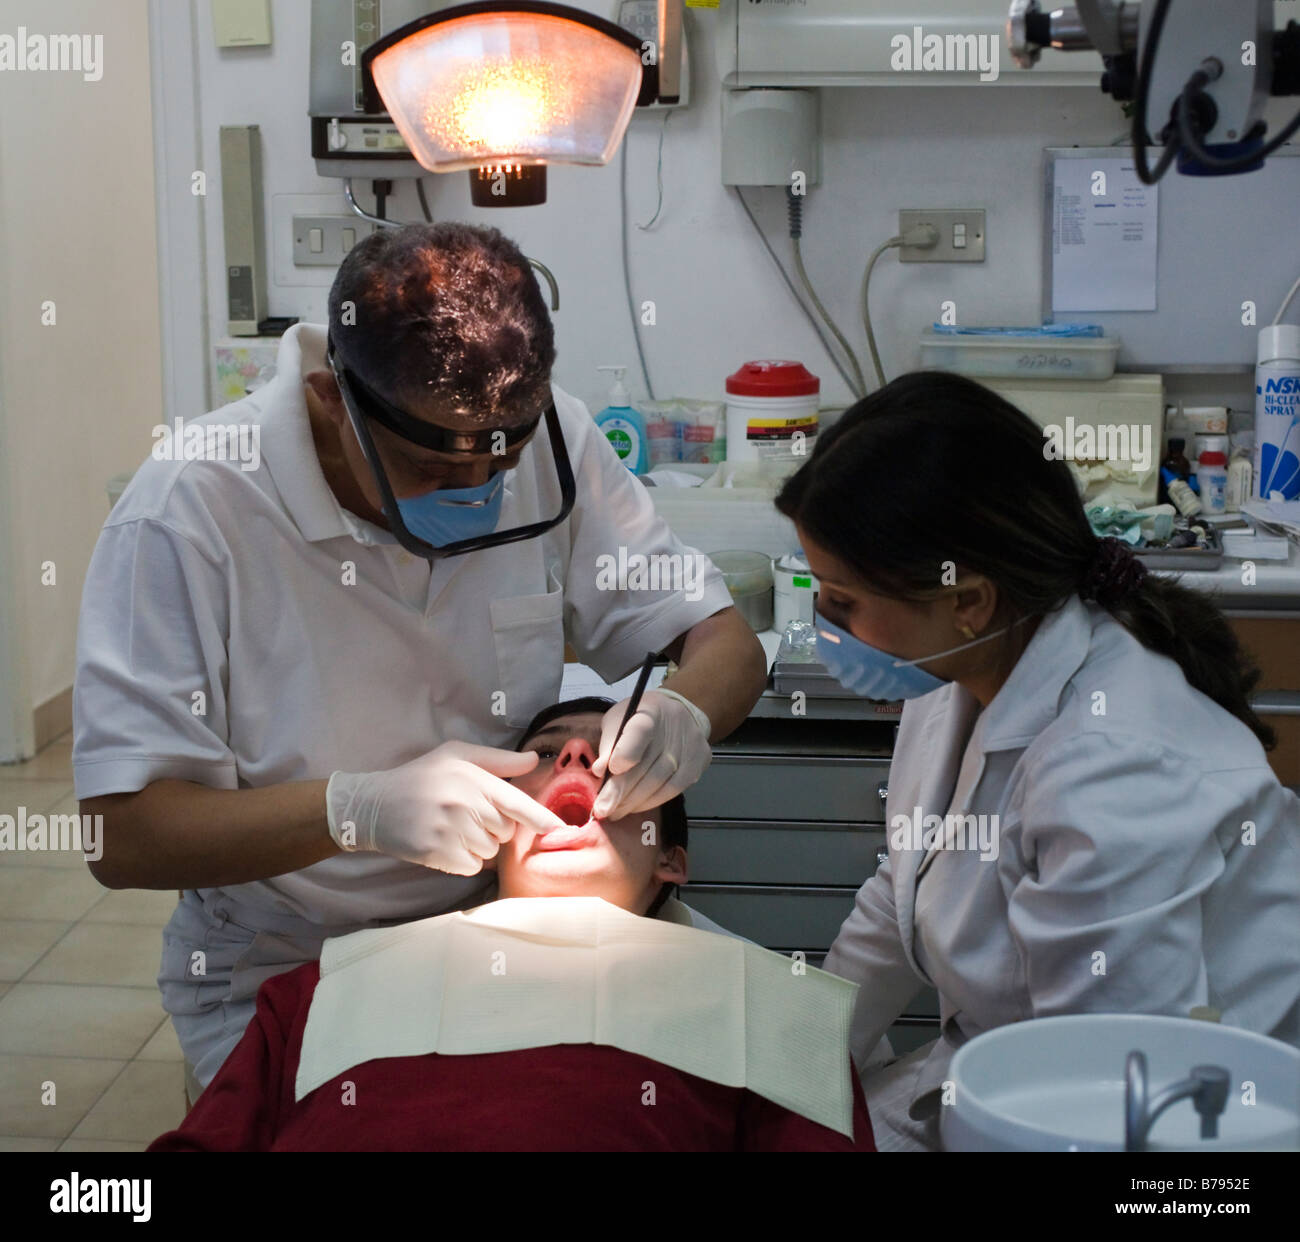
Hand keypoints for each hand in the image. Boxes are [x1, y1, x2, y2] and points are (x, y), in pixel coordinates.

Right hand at [326, 741, 567, 874]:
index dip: (539, 817)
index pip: (514, 802)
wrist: (373, 804)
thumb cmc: (421, 777)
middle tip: (467, 816)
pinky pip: (472, 866)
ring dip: (480, 845)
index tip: (558, 829)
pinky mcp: (436, 853)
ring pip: (490, 851)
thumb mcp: (456, 756)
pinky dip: (465, 861)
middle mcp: (461, 803)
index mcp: (470, 777)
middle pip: (505, 831)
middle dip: (495, 828)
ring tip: (453, 829)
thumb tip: (533, 760)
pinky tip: (446, 845)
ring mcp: (448, 830)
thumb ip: (497, 761)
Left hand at [590, 688, 711, 819]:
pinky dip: (651, 801)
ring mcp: (690, 745)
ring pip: (660, 782)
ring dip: (634, 802)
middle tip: (602, 809)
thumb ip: (609, 744)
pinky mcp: (699, 761)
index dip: (624, 754)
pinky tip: (636, 806)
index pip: (639, 732)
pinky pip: (673, 789)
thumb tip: (599, 771)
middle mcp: (674, 726)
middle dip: (621, 792)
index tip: (608, 771)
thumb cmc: (638, 719)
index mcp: (650, 711)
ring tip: (615, 811)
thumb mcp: (617, 721)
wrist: (674, 714)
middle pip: (648, 765)